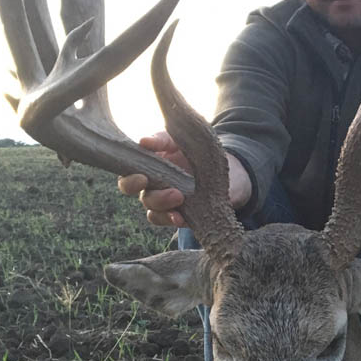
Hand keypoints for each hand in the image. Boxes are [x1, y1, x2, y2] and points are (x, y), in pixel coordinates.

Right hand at [117, 132, 251, 227]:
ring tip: (179, 197)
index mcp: (148, 163)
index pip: (127, 170)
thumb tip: (143, 141)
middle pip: (131, 190)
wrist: (233, 172)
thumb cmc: (201, 151)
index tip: (142, 176)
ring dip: (160, 203)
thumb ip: (163, 140)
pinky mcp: (179, 214)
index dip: (129, 175)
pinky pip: (167, 220)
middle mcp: (152, 184)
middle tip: (149, 183)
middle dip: (136, 188)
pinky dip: (171, 220)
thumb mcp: (184, 140)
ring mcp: (165, 201)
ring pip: (150, 207)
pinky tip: (180, 218)